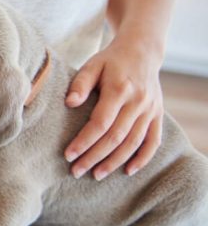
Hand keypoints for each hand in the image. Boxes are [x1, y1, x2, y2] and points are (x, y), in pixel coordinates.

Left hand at [64, 35, 164, 179]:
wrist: (142, 51)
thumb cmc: (110, 61)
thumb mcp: (92, 65)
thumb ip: (80, 84)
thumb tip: (69, 103)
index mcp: (119, 90)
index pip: (100, 123)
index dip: (84, 141)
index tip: (68, 155)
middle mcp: (138, 102)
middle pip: (116, 137)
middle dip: (95, 157)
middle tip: (76, 171)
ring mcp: (150, 109)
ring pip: (133, 143)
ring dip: (115, 162)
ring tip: (96, 175)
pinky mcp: (158, 114)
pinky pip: (153, 140)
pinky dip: (143, 158)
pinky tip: (128, 171)